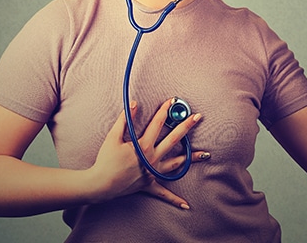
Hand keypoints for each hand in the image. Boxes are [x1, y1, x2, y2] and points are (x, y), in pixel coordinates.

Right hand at [90, 98, 208, 208]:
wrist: (100, 184)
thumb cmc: (106, 160)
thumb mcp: (113, 137)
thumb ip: (124, 119)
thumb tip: (134, 104)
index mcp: (143, 145)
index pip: (157, 124)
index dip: (164, 111)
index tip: (172, 101)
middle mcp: (152, 158)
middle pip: (174, 139)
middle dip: (186, 127)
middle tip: (198, 117)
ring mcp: (153, 172)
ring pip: (177, 164)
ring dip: (192, 159)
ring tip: (206, 154)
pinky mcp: (150, 184)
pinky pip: (164, 193)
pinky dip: (175, 199)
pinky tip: (186, 205)